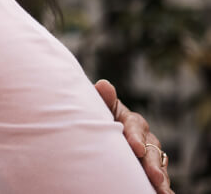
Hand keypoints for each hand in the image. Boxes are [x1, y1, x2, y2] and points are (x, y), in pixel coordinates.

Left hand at [95, 79, 172, 193]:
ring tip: (161, 189)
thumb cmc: (103, 119)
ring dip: (160, 178)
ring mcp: (151, 155)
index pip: (135, 127)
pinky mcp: (152, 170)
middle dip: (152, 163)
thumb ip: (104, 99)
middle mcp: (146, 138)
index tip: (135, 148)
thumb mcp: (104, 109)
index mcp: (132, 121)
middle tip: (154, 175)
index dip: (135, 137)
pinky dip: (163, 187)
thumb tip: (103, 85)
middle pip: (151, 150)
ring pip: (158, 166)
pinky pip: (159, 179)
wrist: (105, 134)